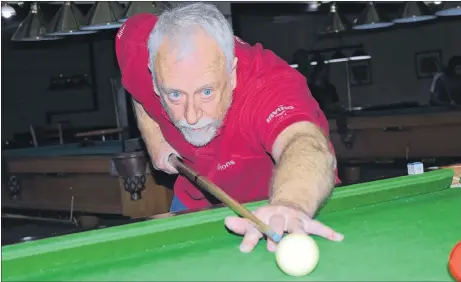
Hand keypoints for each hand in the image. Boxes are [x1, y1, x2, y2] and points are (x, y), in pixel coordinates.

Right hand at [151, 140, 178, 173]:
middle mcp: (158, 167)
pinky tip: (168, 161)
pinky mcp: (154, 165)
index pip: (172, 171)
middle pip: (169, 172)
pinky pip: (162, 168)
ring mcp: (155, 166)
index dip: (177, 169)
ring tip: (173, 163)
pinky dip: (166, 166)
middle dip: (174, 169)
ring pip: (166, 170)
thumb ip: (177, 157)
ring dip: (170, 168)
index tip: (181, 168)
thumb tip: (181, 162)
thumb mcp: (172, 151)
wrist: (154, 141)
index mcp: (162, 165)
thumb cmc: (162, 145)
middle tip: (178, 165)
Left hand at [224, 204, 343, 252]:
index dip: (249, 239)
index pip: (254, 228)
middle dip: (275, 234)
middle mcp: (279, 217)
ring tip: (302, 242)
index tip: (244, 250)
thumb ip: (242, 225)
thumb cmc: (268, 218)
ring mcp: (294, 218)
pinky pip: (318, 227)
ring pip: (297, 226)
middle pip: (276, 224)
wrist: (288, 204)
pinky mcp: (307, 221)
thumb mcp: (254, 220)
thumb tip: (226, 222)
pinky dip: (328, 232)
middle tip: (273, 246)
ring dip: (299, 235)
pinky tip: (338, 238)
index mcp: (264, 217)